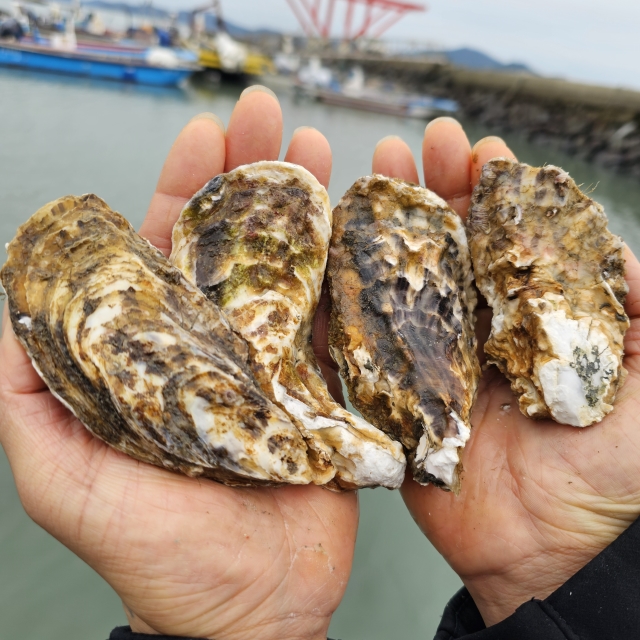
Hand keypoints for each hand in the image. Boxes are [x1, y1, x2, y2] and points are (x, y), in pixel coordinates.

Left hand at [0, 86, 356, 639]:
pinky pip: (339, 319)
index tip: (205, 135)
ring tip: (318, 151)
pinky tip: (362, 224)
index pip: (168, 251)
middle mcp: (219, 346)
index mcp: (161, 353)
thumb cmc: (157, 557)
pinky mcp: (326, 390)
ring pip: (292, 268)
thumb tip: (2, 305)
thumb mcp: (64, 478)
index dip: (184, 187)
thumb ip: (28, 395)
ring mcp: (278, 364)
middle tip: (271, 120)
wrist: (249, 611)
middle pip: (234, 244)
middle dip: (250, 176)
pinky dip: (351, 271)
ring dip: (305, 206)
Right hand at [368, 121, 639, 625]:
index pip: (506, 237)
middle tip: (415, 148)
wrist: (559, 552)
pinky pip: (361, 346)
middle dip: (431, 191)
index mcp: (531, 317)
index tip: (480, 149)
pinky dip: (342, 299)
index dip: (493, 190)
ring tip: (367, 177)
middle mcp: (477, 331)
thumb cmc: (620, 469)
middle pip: (447, 247)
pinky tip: (328, 252)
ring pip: (400, 282)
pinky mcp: (393, 400)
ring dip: (382, 229)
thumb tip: (624, 248)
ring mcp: (430, 362)